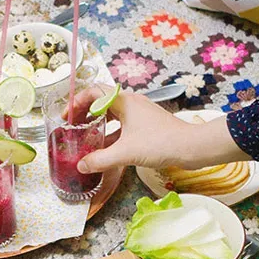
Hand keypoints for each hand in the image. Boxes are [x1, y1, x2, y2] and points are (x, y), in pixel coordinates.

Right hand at [71, 85, 249, 172]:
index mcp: (124, 101)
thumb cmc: (161, 143)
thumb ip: (100, 160)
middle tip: (72, 127)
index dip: (76, 102)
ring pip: (112, 114)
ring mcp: (140, 114)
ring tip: (85, 137)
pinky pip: (122, 126)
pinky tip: (104, 149)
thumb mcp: (126, 153)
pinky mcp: (146, 126)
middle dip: (84, 113)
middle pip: (101, 101)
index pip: (93, 91)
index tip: (66, 117)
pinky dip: (110, 134)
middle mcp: (131, 103)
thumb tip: (81, 166)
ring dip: (97, 124)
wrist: (192, 148)